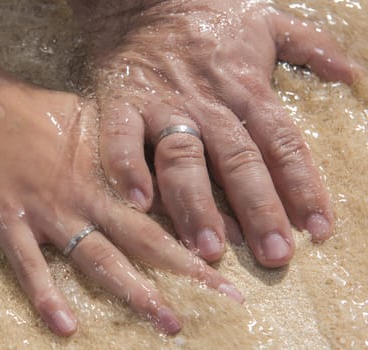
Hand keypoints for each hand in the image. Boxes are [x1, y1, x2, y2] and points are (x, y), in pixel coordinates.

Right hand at [0, 78, 242, 335]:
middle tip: (228, 297)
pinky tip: (66, 328)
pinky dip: (46, 296)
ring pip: (99, 257)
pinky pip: (29, 266)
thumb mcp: (92, 115)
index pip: (165, 200)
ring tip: (170, 322)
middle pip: (145, 236)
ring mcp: (50, 210)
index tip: (238, 246)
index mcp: (109, 166)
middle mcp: (88, 193)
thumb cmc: (38, 109)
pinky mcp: (10, 221)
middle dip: (187, 268)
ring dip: (134, 292)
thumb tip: (165, 157)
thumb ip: (126, 143)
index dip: (203, 222)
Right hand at [86, 0, 358, 266]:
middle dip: (258, 210)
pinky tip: (138, 202)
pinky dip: (128, 168)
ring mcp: (164, 103)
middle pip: (239, 161)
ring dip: (197, 205)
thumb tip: (354, 72)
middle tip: (273, 256)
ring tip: (210, 248)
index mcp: (247, 87)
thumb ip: (311, 45)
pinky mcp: (123, 102)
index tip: (319, 230)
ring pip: (185, 158)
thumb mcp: (267, 20)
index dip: (304, 187)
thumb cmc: (207, 14)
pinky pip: (122, 139)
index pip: (283, 143)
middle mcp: (209, 102)